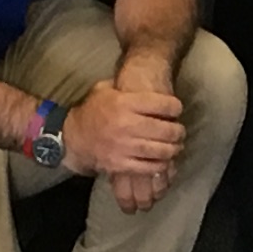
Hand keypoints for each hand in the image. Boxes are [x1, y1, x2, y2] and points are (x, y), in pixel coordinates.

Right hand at [62, 77, 185, 198]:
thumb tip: (150, 83)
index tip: (176, 109)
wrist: (73, 137)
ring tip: (175, 145)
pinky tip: (164, 160)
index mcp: (124, 103)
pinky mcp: (120, 165)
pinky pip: (149, 167)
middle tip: (179, 130)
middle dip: (178, 131)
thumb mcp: (105, 89)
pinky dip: (161, 165)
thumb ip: (126, 86)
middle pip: (166, 130)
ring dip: (173, 148)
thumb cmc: (93, 110)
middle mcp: (126, 125)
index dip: (175, 107)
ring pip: (161, 151)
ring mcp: (123, 147)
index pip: (163, 104)